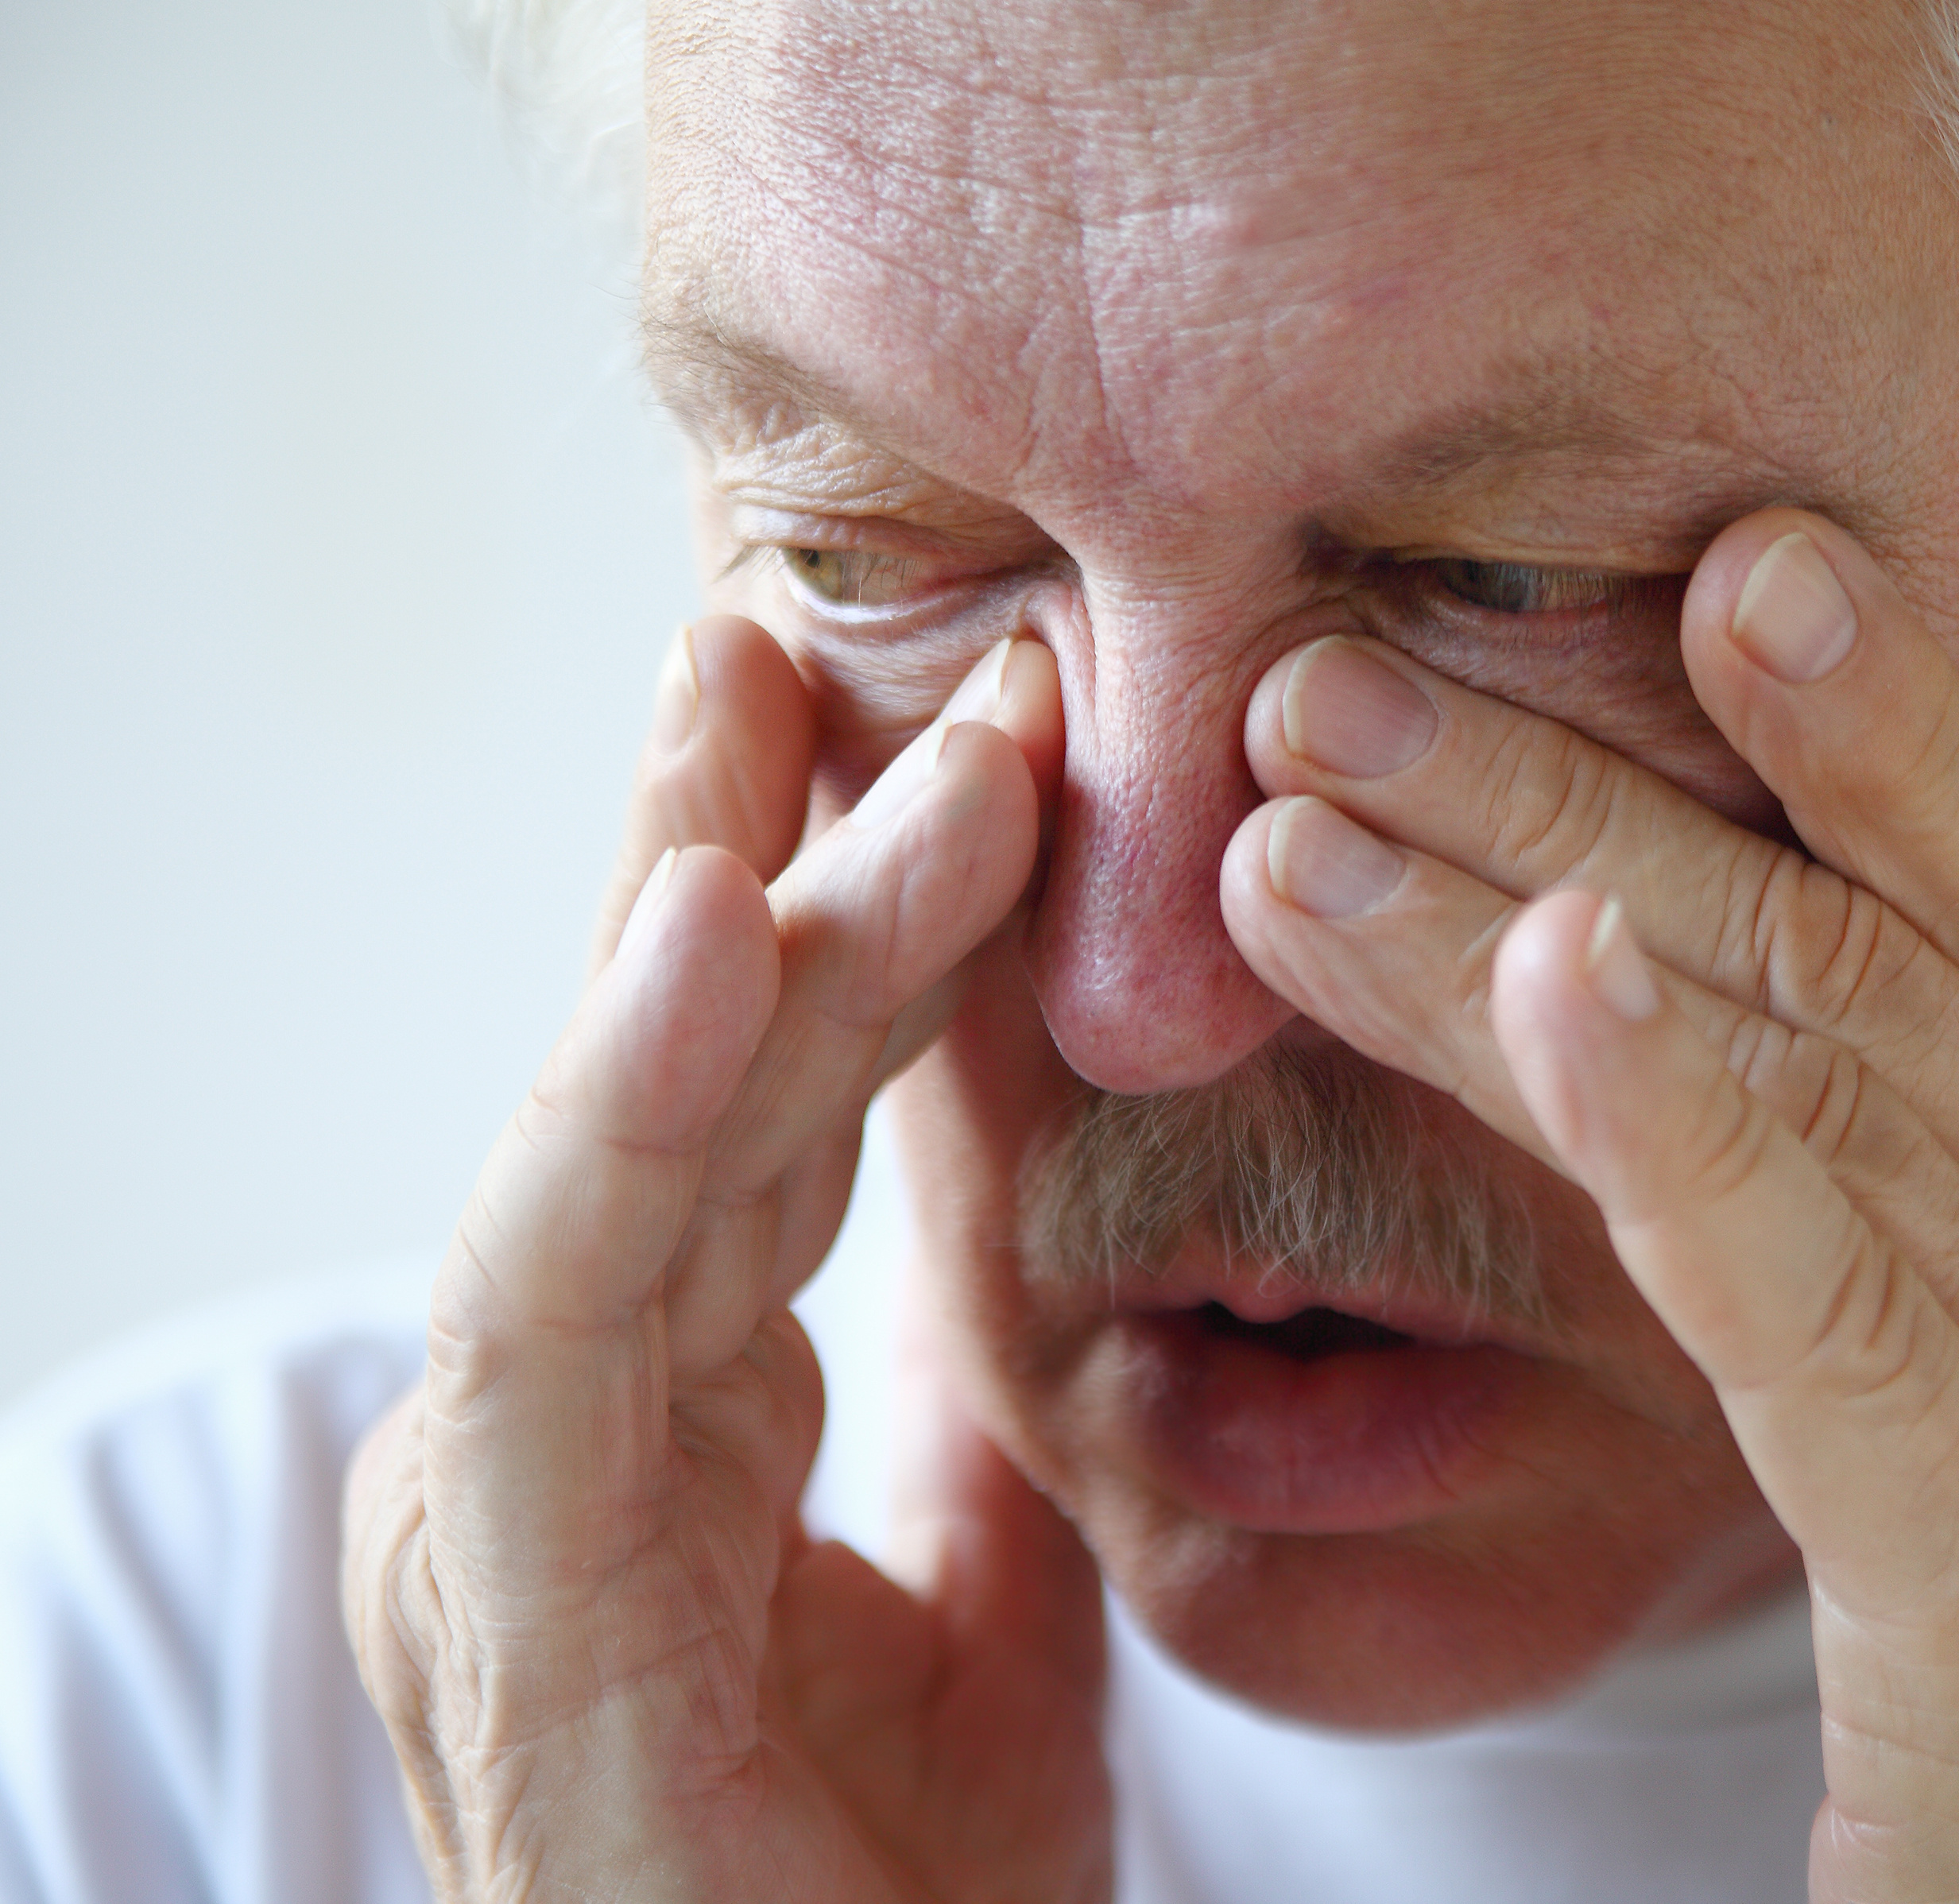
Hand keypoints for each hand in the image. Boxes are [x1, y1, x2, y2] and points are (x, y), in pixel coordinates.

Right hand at [342, 619, 1109, 1903]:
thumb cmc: (892, 1897)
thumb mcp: (980, 1607)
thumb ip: (966, 1434)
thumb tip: (1023, 1290)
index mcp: (668, 1410)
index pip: (756, 1099)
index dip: (841, 904)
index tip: (944, 714)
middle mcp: (566, 1426)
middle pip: (662, 1071)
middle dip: (737, 832)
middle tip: (808, 604)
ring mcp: (515, 1505)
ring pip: (611, 1136)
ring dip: (695, 895)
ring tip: (748, 675)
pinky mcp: (516, 1597)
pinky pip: (565, 1305)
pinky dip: (627, 1102)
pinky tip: (707, 919)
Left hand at [1224, 510, 1958, 1900]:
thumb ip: (1863, 1201)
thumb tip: (1655, 990)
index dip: (1858, 715)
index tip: (1695, 552)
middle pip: (1848, 965)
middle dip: (1574, 796)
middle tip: (1322, 672)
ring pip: (1805, 1098)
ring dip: (1536, 917)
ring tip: (1306, 803)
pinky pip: (1831, 1324)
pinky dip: (1690, 1135)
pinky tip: (1553, 985)